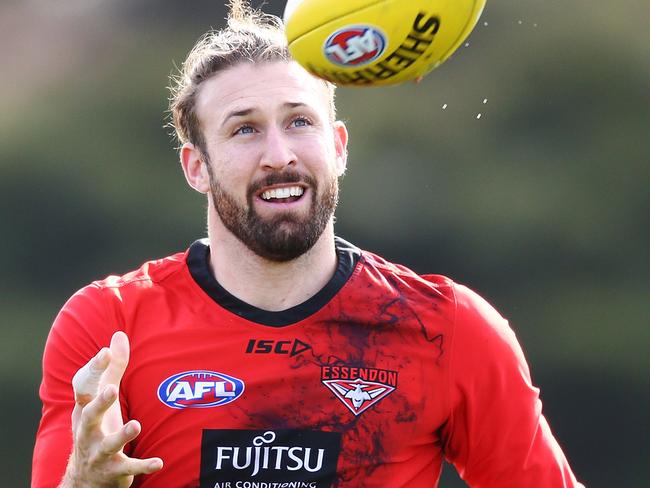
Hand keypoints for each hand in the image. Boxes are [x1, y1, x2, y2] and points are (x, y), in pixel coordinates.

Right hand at [61, 331, 162, 486]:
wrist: (86, 478)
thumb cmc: (97, 428)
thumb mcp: (102, 398)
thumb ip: (112, 367)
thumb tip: (119, 334)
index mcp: (84, 409)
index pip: (84, 387)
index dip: (94, 369)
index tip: (105, 351)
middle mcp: (87, 431)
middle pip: (89, 415)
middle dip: (100, 402)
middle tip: (112, 389)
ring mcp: (99, 452)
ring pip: (108, 444)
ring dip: (122, 435)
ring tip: (136, 425)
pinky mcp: (114, 470)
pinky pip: (129, 468)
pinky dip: (143, 465)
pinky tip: (159, 461)